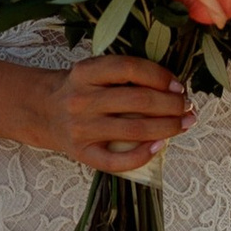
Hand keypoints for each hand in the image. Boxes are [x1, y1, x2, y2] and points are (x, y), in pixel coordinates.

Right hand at [0, 53, 194, 175]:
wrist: (42, 111)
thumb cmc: (79, 89)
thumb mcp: (93, 71)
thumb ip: (124, 74)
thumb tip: (173, 87)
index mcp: (85, 72)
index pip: (130, 69)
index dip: (160, 76)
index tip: (178, 85)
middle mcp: (81, 99)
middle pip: (137, 101)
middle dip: (171, 105)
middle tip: (188, 107)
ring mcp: (81, 129)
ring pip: (133, 130)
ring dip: (167, 127)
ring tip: (184, 124)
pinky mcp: (82, 154)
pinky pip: (116, 161)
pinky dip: (142, 155)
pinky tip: (159, 146)